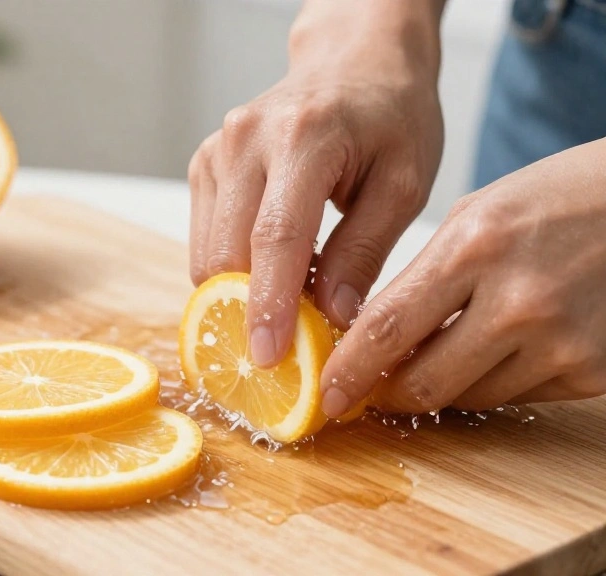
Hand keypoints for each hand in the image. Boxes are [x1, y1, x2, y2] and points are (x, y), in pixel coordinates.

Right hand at [187, 1, 444, 367]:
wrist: (352, 64)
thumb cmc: (388, 118)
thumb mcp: (403, 183)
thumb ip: (364, 251)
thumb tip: (331, 318)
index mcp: (303, 137)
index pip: (275, 236)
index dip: (269, 303)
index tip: (269, 357)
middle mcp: (246, 139)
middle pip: (227, 250)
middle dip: (250, 309)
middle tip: (291, 348)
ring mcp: (217, 150)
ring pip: (207, 251)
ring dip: (241, 291)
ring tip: (294, 298)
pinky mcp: (204, 164)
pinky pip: (205, 237)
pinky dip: (233, 268)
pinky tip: (275, 269)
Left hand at [321, 138, 605, 416]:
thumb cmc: (555, 200)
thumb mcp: (475, 217)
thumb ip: (424, 278)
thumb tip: (373, 341)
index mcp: (472, 248)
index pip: (385, 329)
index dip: (346, 371)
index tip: (326, 394)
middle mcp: (517, 300)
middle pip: (423, 381)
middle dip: (386, 394)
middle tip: (369, 393)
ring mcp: (561, 341)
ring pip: (468, 398)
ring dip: (441, 387)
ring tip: (436, 360)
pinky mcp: (593, 371)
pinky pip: (517, 397)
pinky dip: (494, 382)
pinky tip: (498, 351)